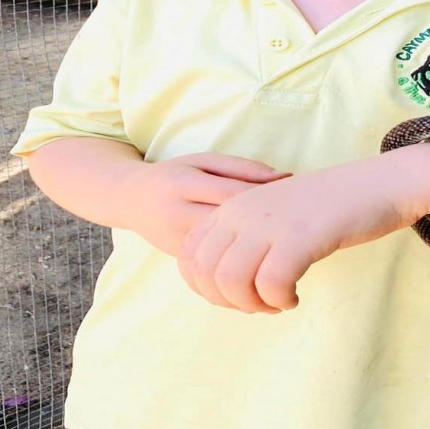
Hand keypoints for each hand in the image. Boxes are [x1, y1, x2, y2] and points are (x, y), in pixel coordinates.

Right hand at [126, 154, 289, 257]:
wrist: (130, 200)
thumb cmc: (176, 174)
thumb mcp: (204, 161)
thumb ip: (242, 168)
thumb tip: (285, 177)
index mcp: (184, 183)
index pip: (231, 194)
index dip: (265, 199)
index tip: (295, 201)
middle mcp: (177, 214)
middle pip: (230, 227)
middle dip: (265, 230)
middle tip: (299, 231)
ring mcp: (176, 240)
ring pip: (222, 254)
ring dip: (255, 255)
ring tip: (287, 253)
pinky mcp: (179, 259)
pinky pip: (212, 268)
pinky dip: (239, 267)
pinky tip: (264, 266)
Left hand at [176, 146, 429, 313]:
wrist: (377, 185)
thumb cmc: (328, 207)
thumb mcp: (274, 213)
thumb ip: (245, 236)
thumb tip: (222, 281)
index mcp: (234, 205)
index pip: (190, 255)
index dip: (205, 287)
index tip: (238, 293)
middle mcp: (245, 210)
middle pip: (206, 273)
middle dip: (228, 301)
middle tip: (260, 301)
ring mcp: (271, 221)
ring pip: (231, 281)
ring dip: (253, 304)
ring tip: (277, 301)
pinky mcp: (300, 236)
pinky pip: (271, 284)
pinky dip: (280, 300)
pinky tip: (295, 296)